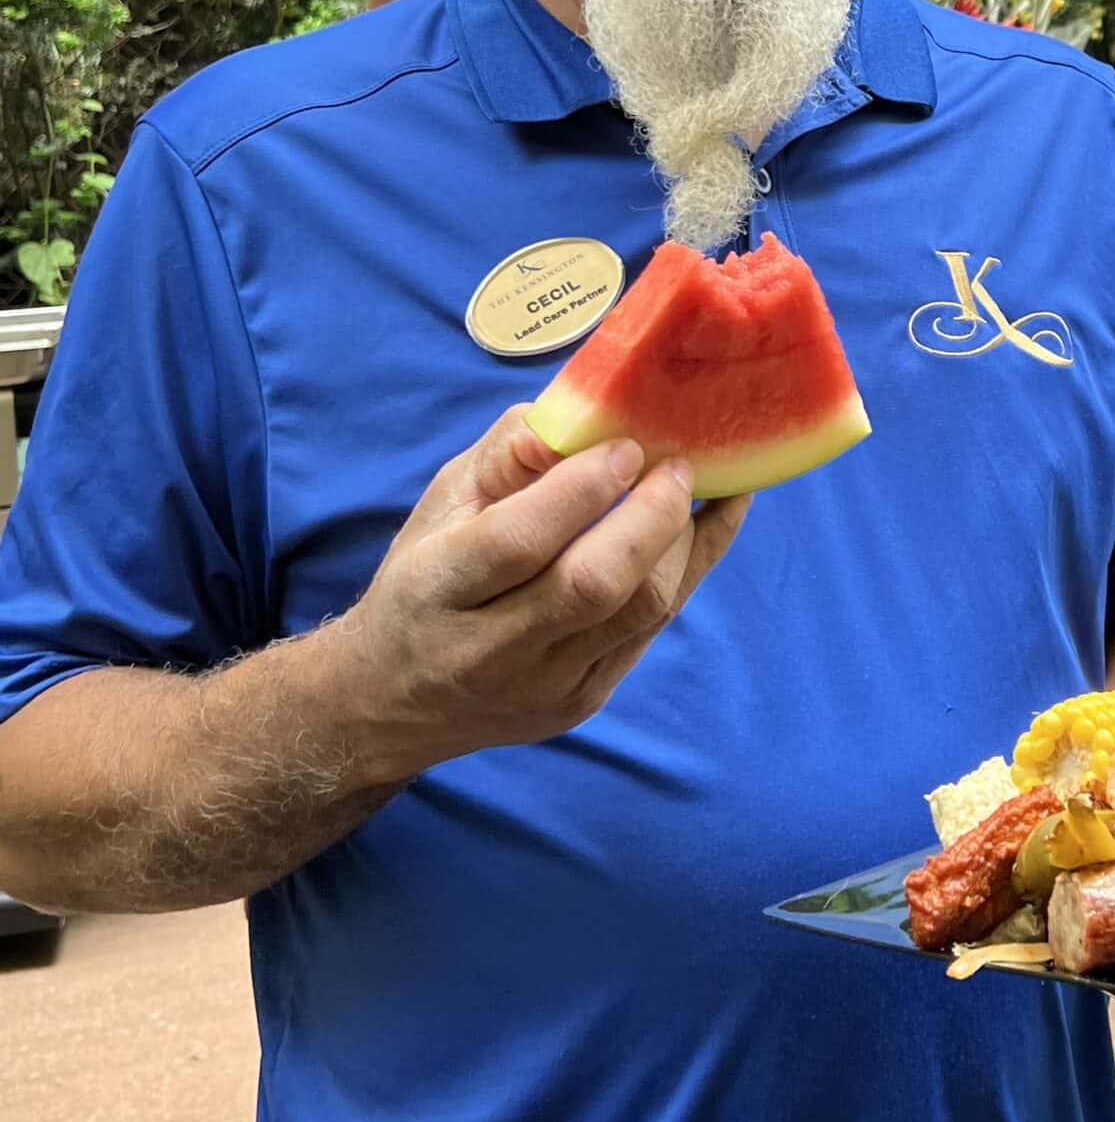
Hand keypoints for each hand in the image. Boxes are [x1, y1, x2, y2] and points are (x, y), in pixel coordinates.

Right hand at [331, 407, 750, 778]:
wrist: (394, 703)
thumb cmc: (423, 581)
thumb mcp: (440, 506)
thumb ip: (503, 457)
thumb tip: (578, 418)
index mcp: (438, 588)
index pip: (518, 541)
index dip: (582, 490)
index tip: (626, 446)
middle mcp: (489, 649)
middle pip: (590, 586)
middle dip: (651, 516)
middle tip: (678, 464)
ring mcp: (543, 685)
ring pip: (637, 612)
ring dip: (682, 542)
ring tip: (695, 487)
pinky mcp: (582, 701)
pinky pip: (652, 631)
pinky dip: (688, 570)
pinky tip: (712, 522)